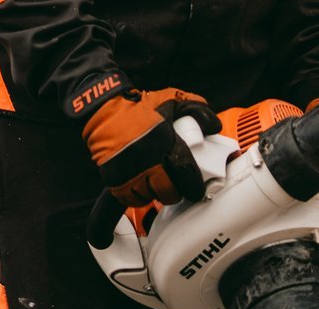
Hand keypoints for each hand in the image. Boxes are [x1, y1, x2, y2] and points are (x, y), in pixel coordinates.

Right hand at [83, 87, 221, 206]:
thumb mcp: (171, 100)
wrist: (103, 109)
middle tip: (174, 186)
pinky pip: (130, 199)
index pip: (186, 174)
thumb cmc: (138, 107)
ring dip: (154, 194)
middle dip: (174, 192)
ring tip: (155, 183)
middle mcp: (148, 161)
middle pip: (169, 193)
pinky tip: (140, 185)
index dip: (194, 186)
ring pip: (149, 198)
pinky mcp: (115, 179)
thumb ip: (196, 110)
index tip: (196, 188)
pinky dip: (136, 196)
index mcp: (166, 143)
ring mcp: (130, 172)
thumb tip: (215, 125)